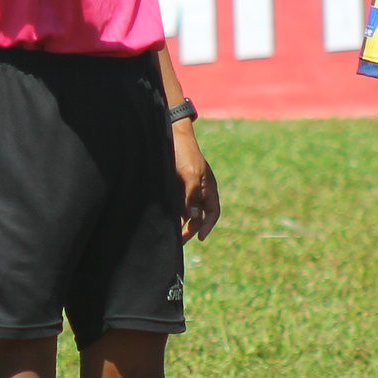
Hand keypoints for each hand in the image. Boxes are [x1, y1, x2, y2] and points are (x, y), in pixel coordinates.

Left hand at [173, 123, 218, 241]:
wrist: (170, 135)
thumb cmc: (184, 153)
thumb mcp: (190, 175)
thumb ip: (192, 196)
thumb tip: (194, 217)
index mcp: (208, 187)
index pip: (213, 212)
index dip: (208, 225)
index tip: (200, 237)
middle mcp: (199, 189)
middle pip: (199, 215)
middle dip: (191, 229)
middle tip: (180, 241)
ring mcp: (187, 187)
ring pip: (187, 211)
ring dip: (181, 223)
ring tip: (171, 234)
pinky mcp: (176, 185)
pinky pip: (177, 203)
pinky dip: (173, 213)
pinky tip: (165, 219)